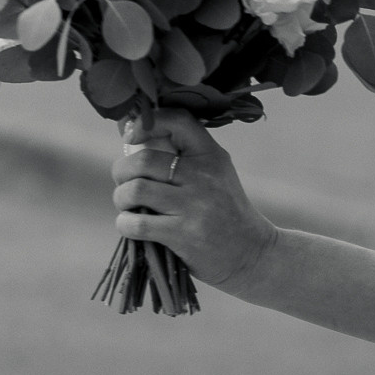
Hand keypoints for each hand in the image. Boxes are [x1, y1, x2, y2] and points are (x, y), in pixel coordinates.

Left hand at [112, 111, 277, 288]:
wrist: (253, 253)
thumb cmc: (224, 212)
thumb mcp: (215, 175)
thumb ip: (182, 157)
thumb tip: (128, 135)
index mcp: (211, 156)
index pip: (178, 121)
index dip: (146, 123)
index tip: (133, 137)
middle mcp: (204, 176)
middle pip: (143, 160)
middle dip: (122, 172)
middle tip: (125, 184)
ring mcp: (195, 206)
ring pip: (135, 190)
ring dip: (121, 199)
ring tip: (128, 206)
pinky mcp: (184, 234)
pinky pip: (137, 223)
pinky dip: (125, 224)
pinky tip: (132, 226)